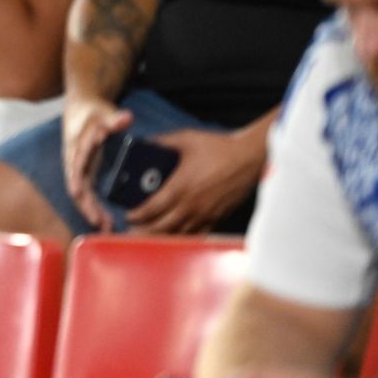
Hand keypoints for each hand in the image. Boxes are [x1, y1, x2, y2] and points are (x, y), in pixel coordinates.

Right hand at [61, 94, 132, 231]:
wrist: (80, 110)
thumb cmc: (93, 112)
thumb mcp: (103, 112)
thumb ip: (114, 118)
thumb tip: (126, 118)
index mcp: (77, 145)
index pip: (75, 163)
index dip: (76, 178)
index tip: (77, 193)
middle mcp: (74, 160)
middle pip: (77, 186)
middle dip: (87, 205)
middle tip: (100, 222)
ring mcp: (79, 168)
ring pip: (82, 194)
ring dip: (91, 211)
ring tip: (106, 228)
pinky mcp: (85, 174)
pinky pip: (88, 194)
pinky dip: (95, 208)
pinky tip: (106, 221)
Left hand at [125, 126, 261, 233]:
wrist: (250, 158)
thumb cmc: (218, 148)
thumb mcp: (185, 138)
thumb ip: (162, 141)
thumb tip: (145, 142)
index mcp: (181, 187)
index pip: (152, 209)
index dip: (137, 215)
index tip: (128, 215)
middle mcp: (192, 205)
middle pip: (162, 227)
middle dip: (144, 231)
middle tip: (131, 230)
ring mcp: (206, 214)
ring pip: (179, 234)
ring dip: (162, 237)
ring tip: (148, 236)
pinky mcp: (218, 218)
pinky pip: (197, 235)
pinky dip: (183, 238)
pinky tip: (175, 237)